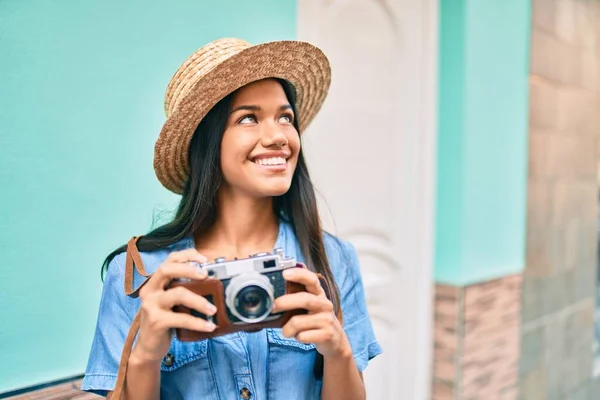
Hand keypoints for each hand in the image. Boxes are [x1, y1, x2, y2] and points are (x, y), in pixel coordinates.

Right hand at [132, 249, 216, 363]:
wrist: (148, 347)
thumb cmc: (164, 321)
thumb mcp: (171, 302)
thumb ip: (182, 290)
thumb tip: (212, 283)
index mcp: (154, 282)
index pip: (169, 260)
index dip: (187, 255)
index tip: (204, 259)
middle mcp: (150, 290)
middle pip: (167, 270)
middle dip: (188, 269)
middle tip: (206, 275)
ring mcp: (151, 305)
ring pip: (178, 294)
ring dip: (199, 300)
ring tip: (213, 309)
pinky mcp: (156, 321)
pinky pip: (181, 318)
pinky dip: (198, 322)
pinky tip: (209, 326)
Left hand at [273, 268, 350, 358]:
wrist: (335, 340)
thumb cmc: (315, 320)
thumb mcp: (308, 307)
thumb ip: (295, 300)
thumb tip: (271, 298)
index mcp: (318, 294)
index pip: (311, 279)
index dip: (299, 274)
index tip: (284, 273)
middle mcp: (324, 304)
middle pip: (305, 299)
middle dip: (285, 302)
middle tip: (273, 307)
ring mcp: (327, 319)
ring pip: (298, 322)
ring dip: (287, 328)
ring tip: (286, 331)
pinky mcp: (327, 334)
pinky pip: (303, 336)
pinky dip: (297, 338)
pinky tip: (300, 337)